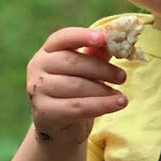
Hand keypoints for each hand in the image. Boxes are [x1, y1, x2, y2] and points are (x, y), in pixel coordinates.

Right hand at [25, 26, 125, 144]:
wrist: (60, 124)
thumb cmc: (75, 90)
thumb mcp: (86, 70)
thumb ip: (98, 54)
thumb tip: (117, 39)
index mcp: (48, 50)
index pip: (62, 38)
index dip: (82, 36)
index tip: (102, 38)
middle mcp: (37, 66)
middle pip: (72, 62)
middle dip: (101, 69)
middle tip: (123, 77)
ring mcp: (37, 89)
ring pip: (76, 86)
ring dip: (103, 90)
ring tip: (121, 97)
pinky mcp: (44, 111)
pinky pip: (77, 107)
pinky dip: (100, 105)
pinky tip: (116, 105)